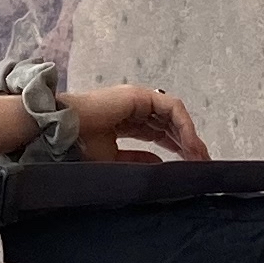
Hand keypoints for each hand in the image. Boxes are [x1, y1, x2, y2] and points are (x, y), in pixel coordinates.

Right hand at [65, 83, 208, 162]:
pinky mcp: (140, 96)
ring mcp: (137, 99)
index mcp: (125, 120)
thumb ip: (137, 160)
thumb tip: (161, 164)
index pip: (158, 133)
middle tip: (202, 164)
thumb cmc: (77, 145)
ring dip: (189, 136)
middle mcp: (133, 107)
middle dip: (187, 143)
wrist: (61, 132)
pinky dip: (184, 126)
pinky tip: (190, 145)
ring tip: (199, 158)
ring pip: (174, 116)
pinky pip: (172, 108)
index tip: (188, 166)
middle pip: (169, 124)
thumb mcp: (113, 159)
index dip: (175, 148)